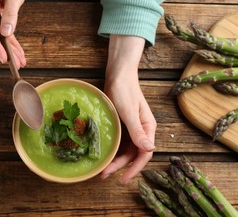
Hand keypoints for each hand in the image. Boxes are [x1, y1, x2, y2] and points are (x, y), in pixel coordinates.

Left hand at [100, 35, 155, 183]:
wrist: (118, 74)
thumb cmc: (124, 90)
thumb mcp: (129, 111)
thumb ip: (138, 130)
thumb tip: (150, 149)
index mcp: (147, 127)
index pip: (144, 154)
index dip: (134, 168)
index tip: (122, 178)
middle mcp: (141, 130)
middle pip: (133, 154)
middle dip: (120, 166)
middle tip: (104, 175)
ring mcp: (131, 127)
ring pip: (125, 149)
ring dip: (115, 159)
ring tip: (101, 168)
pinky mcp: (122, 124)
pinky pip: (119, 141)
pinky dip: (112, 149)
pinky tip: (103, 154)